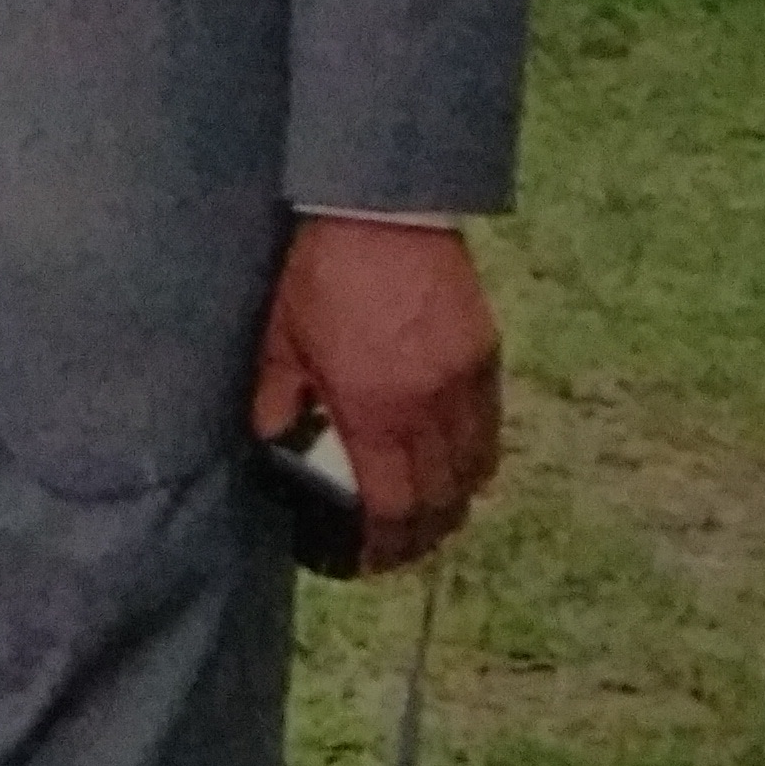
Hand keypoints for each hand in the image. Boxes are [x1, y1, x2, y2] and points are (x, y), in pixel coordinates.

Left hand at [251, 215, 500, 576]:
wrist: (381, 205)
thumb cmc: (321, 270)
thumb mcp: (280, 338)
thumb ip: (277, 397)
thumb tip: (273, 442)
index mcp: (375, 408)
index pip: (394, 504)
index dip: (386, 545)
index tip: (370, 560)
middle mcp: (430, 404)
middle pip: (443, 498)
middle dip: (423, 535)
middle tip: (399, 548)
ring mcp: (466, 379)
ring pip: (476, 467)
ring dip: (454, 501)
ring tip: (429, 515)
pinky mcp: (486, 351)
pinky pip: (491, 426)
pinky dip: (476, 456)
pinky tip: (455, 461)